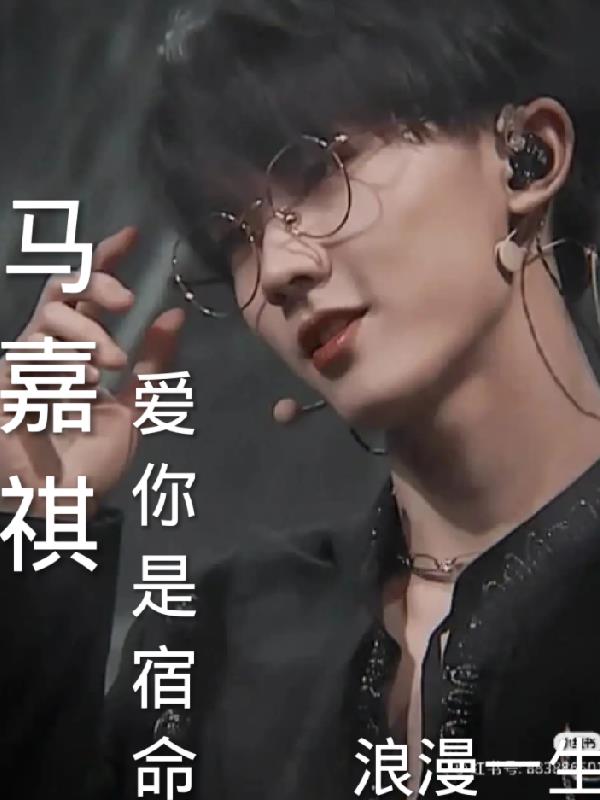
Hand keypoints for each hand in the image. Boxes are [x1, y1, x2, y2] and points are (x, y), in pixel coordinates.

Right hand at [0, 226, 184, 517]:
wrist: (63, 508)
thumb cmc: (93, 462)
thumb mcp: (135, 408)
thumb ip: (154, 362)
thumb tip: (174, 313)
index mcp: (78, 353)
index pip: (86, 295)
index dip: (104, 261)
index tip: (132, 235)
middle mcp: (48, 351)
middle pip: (62, 288)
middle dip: (97, 283)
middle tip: (128, 300)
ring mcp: (22, 364)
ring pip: (50, 316)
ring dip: (87, 334)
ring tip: (110, 366)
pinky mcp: (3, 380)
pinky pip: (30, 351)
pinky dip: (62, 362)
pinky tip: (81, 384)